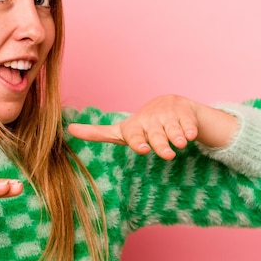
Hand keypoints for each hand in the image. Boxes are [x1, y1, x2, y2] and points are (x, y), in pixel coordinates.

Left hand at [68, 94, 237, 159]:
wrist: (170, 106)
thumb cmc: (141, 126)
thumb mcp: (120, 131)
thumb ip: (97, 132)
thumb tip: (70, 130)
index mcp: (134, 126)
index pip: (133, 135)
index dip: (137, 142)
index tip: (142, 149)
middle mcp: (150, 120)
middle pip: (155, 135)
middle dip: (160, 144)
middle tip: (167, 154)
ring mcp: (168, 116)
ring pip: (172, 130)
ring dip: (176, 137)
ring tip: (179, 144)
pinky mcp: (184, 113)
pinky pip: (188, 124)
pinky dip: (189, 130)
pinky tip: (191, 135)